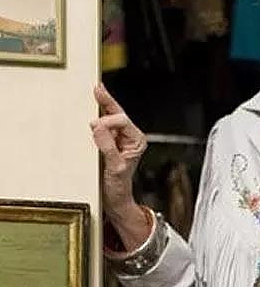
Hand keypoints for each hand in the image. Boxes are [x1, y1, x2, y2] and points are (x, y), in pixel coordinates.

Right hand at [91, 83, 146, 219]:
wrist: (115, 199)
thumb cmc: (119, 186)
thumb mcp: (114, 168)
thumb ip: (108, 147)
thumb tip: (98, 126)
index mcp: (137, 141)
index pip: (122, 122)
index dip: (107, 123)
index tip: (94, 128)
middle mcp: (131, 137)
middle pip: (118, 114)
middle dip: (107, 101)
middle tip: (97, 88)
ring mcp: (121, 139)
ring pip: (112, 117)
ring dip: (103, 105)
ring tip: (96, 91)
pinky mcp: (111, 142)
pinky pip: (105, 125)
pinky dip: (99, 114)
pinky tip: (94, 105)